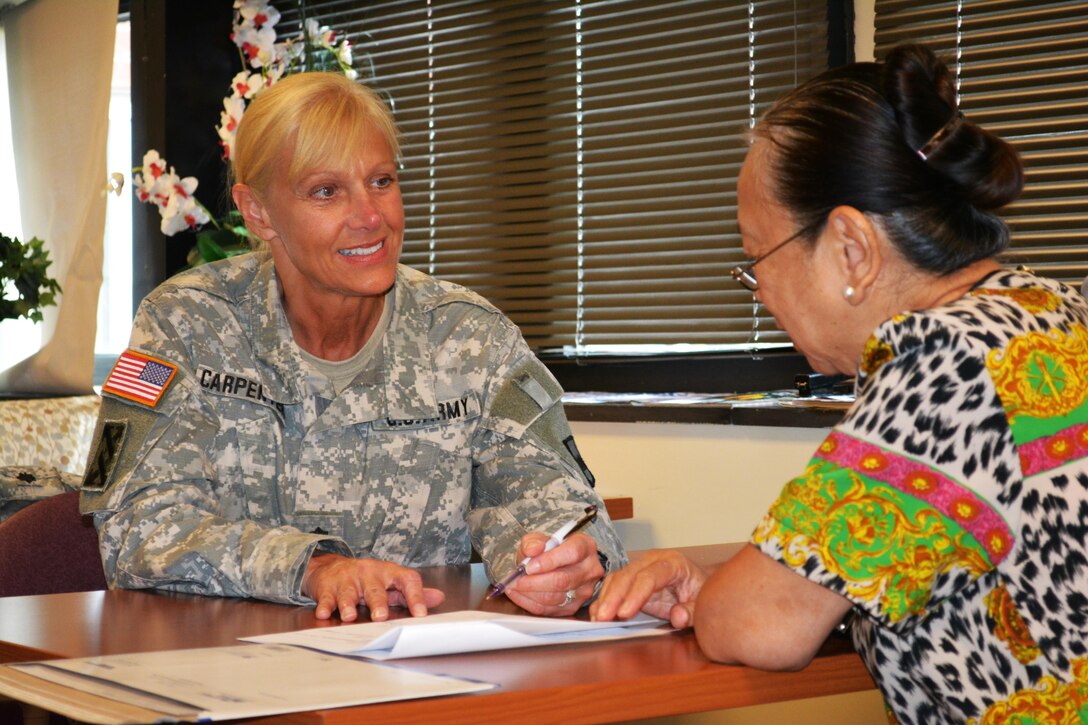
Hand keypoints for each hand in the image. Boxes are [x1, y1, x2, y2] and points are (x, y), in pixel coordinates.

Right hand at [302, 553, 444, 621]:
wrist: (331, 568)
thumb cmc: (367, 579)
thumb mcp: (391, 582)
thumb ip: (411, 592)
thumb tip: (438, 598)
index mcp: (389, 572)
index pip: (407, 580)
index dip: (415, 596)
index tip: (421, 614)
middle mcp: (369, 573)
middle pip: (375, 588)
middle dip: (378, 602)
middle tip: (380, 617)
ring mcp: (347, 579)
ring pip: (349, 592)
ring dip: (349, 604)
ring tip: (350, 616)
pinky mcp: (328, 587)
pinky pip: (326, 597)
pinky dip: (324, 605)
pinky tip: (324, 613)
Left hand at [502, 532, 603, 615]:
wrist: (560, 565)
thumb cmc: (551, 551)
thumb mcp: (541, 539)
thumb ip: (533, 542)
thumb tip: (532, 550)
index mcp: (585, 546)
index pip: (571, 553)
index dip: (548, 561)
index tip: (529, 566)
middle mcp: (589, 569)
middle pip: (562, 579)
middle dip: (533, 582)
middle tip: (515, 580)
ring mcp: (584, 591)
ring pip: (554, 597)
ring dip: (529, 593)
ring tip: (514, 586)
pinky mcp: (573, 607)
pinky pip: (549, 609)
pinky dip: (530, 603)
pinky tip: (519, 595)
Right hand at [589, 549, 706, 628]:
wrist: (698, 584)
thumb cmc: (700, 591)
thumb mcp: (703, 603)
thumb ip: (693, 611)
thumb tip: (678, 617)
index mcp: (673, 563)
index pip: (650, 576)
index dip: (636, 594)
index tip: (624, 613)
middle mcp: (653, 561)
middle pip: (629, 575)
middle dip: (614, 597)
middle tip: (603, 617)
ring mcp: (641, 567)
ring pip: (617, 578)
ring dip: (606, 598)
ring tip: (598, 618)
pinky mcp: (632, 578)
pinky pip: (614, 585)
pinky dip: (605, 599)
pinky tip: (598, 614)